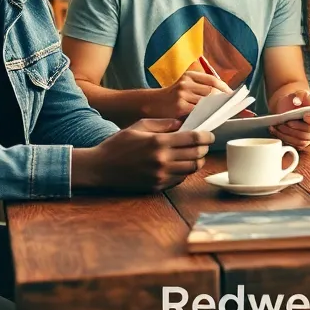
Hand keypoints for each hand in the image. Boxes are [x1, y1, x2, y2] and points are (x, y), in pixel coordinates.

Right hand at [72, 119, 211, 191]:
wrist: (100, 167)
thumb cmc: (118, 144)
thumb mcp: (139, 126)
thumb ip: (163, 123)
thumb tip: (182, 124)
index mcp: (159, 142)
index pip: (193, 139)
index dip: (206, 136)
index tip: (210, 135)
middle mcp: (162, 160)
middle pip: (197, 155)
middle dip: (204, 149)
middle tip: (203, 144)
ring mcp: (160, 175)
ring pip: (191, 169)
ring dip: (196, 161)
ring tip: (194, 155)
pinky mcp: (157, 186)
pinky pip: (180, 179)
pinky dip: (184, 171)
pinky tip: (179, 165)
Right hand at [152, 71, 230, 118]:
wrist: (150, 104)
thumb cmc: (170, 98)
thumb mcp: (183, 86)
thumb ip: (199, 88)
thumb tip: (222, 96)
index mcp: (189, 75)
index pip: (212, 80)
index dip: (225, 88)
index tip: (235, 95)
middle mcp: (186, 83)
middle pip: (212, 91)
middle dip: (224, 99)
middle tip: (233, 107)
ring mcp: (182, 94)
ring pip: (206, 101)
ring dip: (217, 108)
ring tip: (225, 113)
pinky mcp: (180, 106)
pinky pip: (198, 111)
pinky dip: (206, 115)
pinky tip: (212, 118)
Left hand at [270, 90, 309, 148]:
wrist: (288, 105)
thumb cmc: (297, 100)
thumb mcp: (300, 93)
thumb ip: (301, 94)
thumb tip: (297, 101)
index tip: (305, 116)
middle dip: (298, 127)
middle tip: (288, 121)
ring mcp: (309, 136)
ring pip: (301, 140)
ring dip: (289, 133)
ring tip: (279, 125)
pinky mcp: (300, 142)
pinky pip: (293, 143)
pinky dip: (283, 137)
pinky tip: (275, 129)